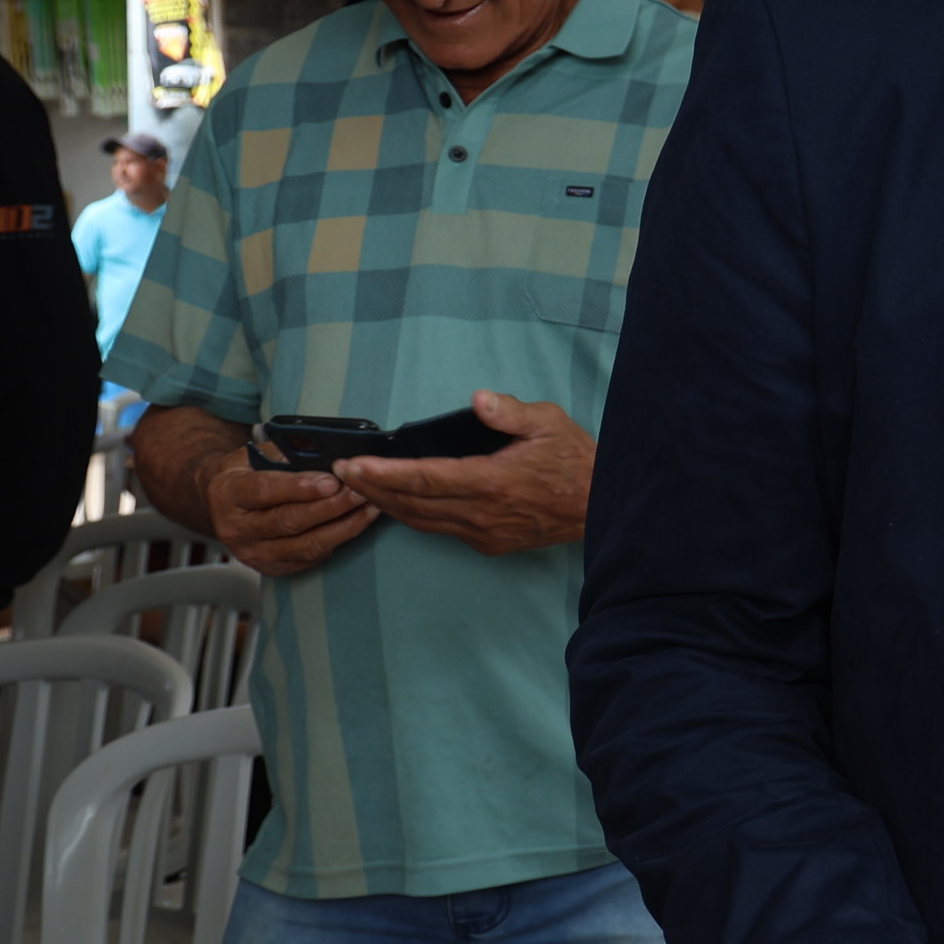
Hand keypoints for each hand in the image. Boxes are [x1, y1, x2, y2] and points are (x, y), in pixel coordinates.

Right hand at [204, 446, 378, 576]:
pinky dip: (339, 538)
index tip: (331, 481)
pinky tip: (358, 521)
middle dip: (330, 506)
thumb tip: (326, 445)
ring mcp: (254, 553)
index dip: (299, 487)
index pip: (263, 491)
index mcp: (228, 493)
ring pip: (305, 544)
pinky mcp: (273, 568)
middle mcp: (236, 528)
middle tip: (360, 492)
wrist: (229, 506)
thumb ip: (288, 450)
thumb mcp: (259, 453)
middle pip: (288, 521)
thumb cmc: (250, 474)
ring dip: (343, 526)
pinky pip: (312, 556)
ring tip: (369, 506)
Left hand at [333, 392, 591, 554]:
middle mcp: (482, 513)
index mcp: (491, 481)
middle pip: (411, 503)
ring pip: (421, 521)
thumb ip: (509, 411)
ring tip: (360, 487)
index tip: (351, 465)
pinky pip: (441, 529)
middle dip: (371, 488)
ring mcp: (484, 533)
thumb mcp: (549, 422)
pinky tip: (401, 502)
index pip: (423, 478)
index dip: (382, 474)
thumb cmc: (576, 463)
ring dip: (387, 504)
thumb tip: (478, 399)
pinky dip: (414, 515)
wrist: (603, 507)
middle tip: (340, 473)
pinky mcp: (489, 543)